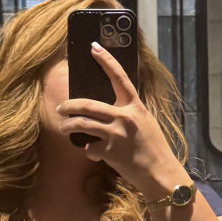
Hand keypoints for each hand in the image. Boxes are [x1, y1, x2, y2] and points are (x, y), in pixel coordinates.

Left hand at [56, 41, 185, 194]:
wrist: (160, 173)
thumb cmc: (154, 148)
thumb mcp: (145, 123)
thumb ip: (128, 113)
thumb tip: (106, 110)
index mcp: (136, 107)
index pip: (119, 77)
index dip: (106, 61)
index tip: (93, 47)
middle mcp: (124, 117)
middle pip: (88, 104)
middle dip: (69, 105)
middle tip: (61, 107)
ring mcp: (116, 135)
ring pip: (82, 124)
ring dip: (68, 126)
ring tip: (63, 127)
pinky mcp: (109, 152)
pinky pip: (89, 148)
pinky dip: (88, 152)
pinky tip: (93, 155)